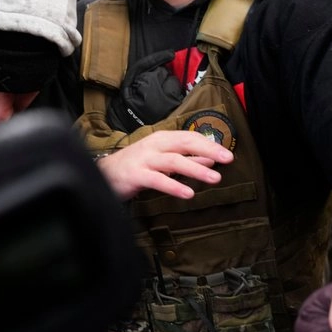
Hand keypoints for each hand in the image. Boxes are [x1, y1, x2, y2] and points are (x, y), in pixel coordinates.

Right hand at [95, 130, 231, 199]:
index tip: (228, 154)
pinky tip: (188, 194)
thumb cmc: (136, 165)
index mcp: (162, 139)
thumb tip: (211, 159)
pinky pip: (157, 180)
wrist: (104, 174)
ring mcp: (144, 159)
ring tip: (214, 178)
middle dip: (208, 150)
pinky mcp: (135, 175)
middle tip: (227, 158)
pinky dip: (174, 186)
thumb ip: (186, 159)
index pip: (189, 137)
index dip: (210, 144)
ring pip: (173, 161)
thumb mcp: (163, 159)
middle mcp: (154, 145)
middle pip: (184, 144)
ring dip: (195, 168)